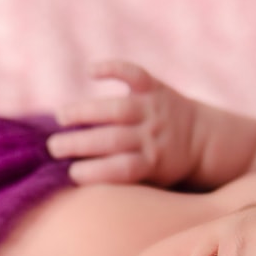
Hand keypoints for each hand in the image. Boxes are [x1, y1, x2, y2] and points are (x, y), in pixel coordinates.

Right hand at [47, 60, 199, 185]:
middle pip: (113, 139)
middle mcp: (153, 135)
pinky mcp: (155, 88)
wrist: (202, 141)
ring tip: (61, 117)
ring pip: (117, 109)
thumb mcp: (150, 184)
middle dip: (80, 143)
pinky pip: (134, 74)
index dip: (96, 172)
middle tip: (53, 147)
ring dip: (86, 111)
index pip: (122, 169)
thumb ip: (120, 182)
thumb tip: (74, 187)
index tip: (72, 174)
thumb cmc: (162, 170)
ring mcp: (154, 110)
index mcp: (152, 163)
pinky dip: (113, 68)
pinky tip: (90, 71)